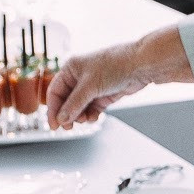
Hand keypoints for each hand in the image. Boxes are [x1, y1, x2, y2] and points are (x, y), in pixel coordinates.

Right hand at [46, 28, 192, 127]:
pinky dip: (91, 114)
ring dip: (80, 115)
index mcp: (71, 68)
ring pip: (79, 107)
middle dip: (68, 114)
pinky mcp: (104, 94)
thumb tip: (62, 119)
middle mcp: (80, 77)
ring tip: (85, 120)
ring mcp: (93, 86)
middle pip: (67, 101)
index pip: (55, 92)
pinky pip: (92, 108)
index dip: (53, 109)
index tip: (54, 125)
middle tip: (69, 127)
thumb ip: (74, 104)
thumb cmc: (115, 65)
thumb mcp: (90, 86)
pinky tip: (94, 117)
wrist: (141, 65)